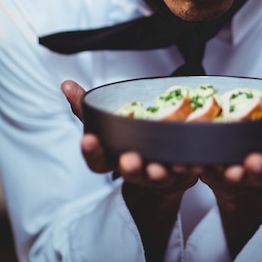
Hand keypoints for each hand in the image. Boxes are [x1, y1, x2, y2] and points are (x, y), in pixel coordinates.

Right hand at [61, 79, 200, 185]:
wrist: (158, 171)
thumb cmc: (128, 141)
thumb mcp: (106, 123)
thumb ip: (86, 106)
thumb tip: (66, 84)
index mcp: (114, 159)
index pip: (96, 160)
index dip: (91, 150)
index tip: (88, 138)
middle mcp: (135, 171)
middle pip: (129, 172)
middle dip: (130, 166)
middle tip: (129, 158)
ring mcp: (157, 176)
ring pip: (158, 177)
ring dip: (159, 172)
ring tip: (160, 166)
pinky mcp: (182, 176)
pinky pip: (187, 175)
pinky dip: (191, 169)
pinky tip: (195, 163)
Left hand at [198, 97, 261, 256]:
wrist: (233, 173)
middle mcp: (255, 170)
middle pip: (259, 172)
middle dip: (258, 167)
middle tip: (255, 159)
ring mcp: (230, 171)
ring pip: (230, 174)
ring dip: (229, 171)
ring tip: (227, 166)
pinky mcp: (206, 169)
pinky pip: (199, 169)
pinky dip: (194, 166)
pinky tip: (191, 160)